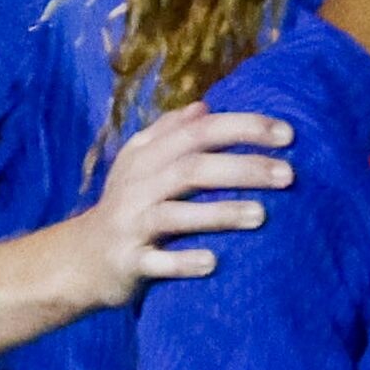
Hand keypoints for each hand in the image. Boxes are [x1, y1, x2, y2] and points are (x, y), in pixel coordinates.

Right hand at [65, 103, 294, 306]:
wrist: (79, 259)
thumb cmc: (127, 207)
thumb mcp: (140, 165)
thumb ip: (170, 133)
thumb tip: (204, 107)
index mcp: (147, 156)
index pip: (199, 131)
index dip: (243, 127)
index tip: (288, 134)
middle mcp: (138, 185)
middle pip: (193, 168)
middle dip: (243, 168)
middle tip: (289, 175)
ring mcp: (131, 224)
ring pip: (175, 214)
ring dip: (219, 214)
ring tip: (262, 215)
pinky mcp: (127, 262)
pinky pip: (157, 262)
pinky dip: (183, 261)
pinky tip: (214, 263)